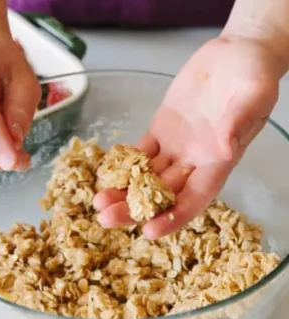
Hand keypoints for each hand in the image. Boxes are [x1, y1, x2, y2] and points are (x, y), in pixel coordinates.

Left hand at [94, 36, 280, 238]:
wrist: (236, 54)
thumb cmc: (254, 74)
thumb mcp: (254, 94)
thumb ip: (239, 121)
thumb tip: (225, 148)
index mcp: (218, 161)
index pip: (195, 198)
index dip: (173, 217)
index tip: (149, 231)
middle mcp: (194, 161)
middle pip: (162, 194)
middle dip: (135, 209)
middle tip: (106, 219)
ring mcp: (176, 147)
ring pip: (146, 176)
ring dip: (122, 190)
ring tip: (97, 202)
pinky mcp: (162, 130)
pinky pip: (140, 151)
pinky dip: (123, 163)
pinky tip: (106, 173)